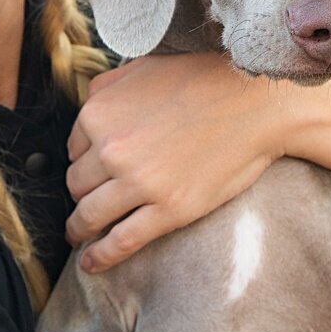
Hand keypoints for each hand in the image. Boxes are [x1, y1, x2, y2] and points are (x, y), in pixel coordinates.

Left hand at [65, 54, 279, 270]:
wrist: (257, 103)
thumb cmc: (205, 81)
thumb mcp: (143, 68)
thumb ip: (106, 87)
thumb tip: (88, 106)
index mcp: (99, 114)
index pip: (73, 150)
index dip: (84, 162)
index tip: (93, 172)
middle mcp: (110, 150)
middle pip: (78, 185)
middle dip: (83, 194)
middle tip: (90, 201)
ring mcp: (138, 183)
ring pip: (90, 215)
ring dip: (81, 228)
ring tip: (81, 236)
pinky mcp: (168, 210)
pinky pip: (121, 241)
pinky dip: (100, 257)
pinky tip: (91, 263)